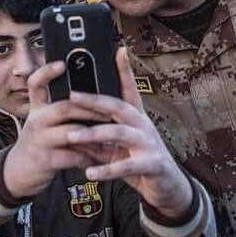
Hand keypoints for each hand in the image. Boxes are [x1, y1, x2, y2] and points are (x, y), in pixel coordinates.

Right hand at [2, 62, 105, 197]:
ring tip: (109, 136)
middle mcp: (36, 120)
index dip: (47, 72)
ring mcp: (39, 140)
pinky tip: (98, 158)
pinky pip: (72, 156)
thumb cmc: (41, 143)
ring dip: (93, 136)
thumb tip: (93, 98)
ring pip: (70, 133)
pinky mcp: (45, 159)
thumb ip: (61, 111)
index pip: (36, 84)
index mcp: (37, 108)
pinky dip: (88, 157)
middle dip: (90, 109)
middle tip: (110, 112)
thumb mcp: (44, 122)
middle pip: (63, 107)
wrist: (20, 172)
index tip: (62, 64)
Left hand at [67, 48, 191, 217]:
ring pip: (120, 133)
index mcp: (135, 116)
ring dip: (94, 133)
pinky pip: (127, 166)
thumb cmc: (137, 161)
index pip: (129, 89)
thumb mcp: (115, 147)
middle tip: (72, 96)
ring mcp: (149, 143)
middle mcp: (143, 125)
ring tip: (72, 135)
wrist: (166, 187)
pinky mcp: (153, 164)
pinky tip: (90, 172)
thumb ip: (96, 136)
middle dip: (95, 100)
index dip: (125, 70)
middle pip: (119, 106)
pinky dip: (107, 170)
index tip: (120, 50)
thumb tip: (69, 127)